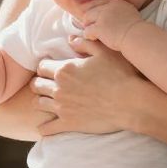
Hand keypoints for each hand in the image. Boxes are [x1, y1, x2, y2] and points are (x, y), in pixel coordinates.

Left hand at [33, 36, 147, 135]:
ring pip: (38, 104)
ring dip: (41, 101)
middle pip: (36, 85)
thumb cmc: (120, 75)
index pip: (42, 66)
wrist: (131, 103)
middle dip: (39, 83)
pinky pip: (47, 128)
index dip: (45, 66)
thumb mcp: (105, 51)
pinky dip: (43, 128)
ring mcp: (62, 107)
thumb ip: (85, 43)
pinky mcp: (68, 123)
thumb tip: (70, 39)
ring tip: (47, 101)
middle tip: (46, 84)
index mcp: (65, 69)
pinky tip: (44, 127)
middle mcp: (59, 88)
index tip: (51, 69)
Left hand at [78, 0, 141, 49]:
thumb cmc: (136, 29)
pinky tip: (92, 38)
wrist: (136, 37)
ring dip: (87, 25)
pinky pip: (88, 30)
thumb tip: (116, 15)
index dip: (94, 6)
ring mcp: (102, 16)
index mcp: (116, 2)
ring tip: (90, 32)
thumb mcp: (130, 13)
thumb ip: (121, 10)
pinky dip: (88, 35)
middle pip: (91, 9)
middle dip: (89, 16)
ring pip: (87, 18)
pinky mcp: (99, 27)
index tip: (93, 13)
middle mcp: (108, 7)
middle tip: (87, 24)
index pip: (100, 0)